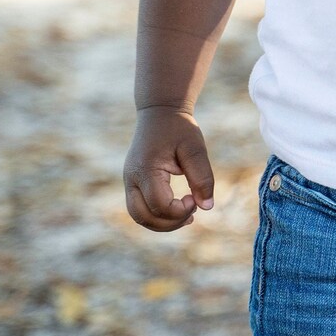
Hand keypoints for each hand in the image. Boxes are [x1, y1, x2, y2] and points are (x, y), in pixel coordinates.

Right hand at [124, 107, 214, 230]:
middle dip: (170, 223)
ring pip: (139, 216)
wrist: (159, 113)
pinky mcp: (133, 183)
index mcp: (145, 168)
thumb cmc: (179, 129)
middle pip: (143, 217)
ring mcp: (129, 181)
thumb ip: (202, 178)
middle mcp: (131, 177)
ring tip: (188, 217)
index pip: (159, 205)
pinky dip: (158, 216)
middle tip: (193, 212)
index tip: (195, 199)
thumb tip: (206, 207)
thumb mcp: (195, 149)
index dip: (180, 210)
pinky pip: (141, 209)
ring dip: (163, 223)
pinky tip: (179, 212)